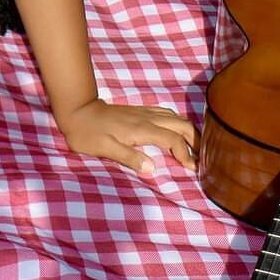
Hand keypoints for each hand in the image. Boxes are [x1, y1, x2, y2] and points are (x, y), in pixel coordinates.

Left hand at [58, 98, 195, 177]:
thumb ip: (129, 157)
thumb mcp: (105, 149)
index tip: (192, 168)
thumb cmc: (88, 133)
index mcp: (142, 129)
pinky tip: (177, 132)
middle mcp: (147, 118)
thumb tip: (152, 168)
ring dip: (188, 131)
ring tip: (194, 148)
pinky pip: (166, 114)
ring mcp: (144, 112)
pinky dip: (177, 123)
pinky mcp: (140, 111)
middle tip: (202, 157)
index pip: (173, 139)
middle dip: (195, 140)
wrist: (77, 110)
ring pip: (175, 117)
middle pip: (181, 124)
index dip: (185, 153)